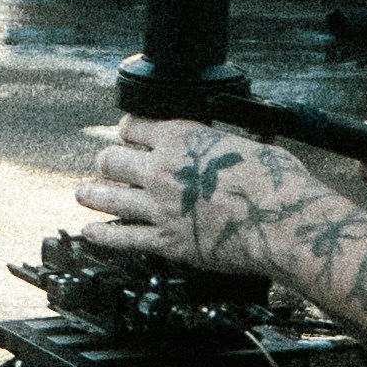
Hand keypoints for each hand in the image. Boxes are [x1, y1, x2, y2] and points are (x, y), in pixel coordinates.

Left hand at [70, 113, 366, 278]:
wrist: (284, 225)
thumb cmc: (280, 184)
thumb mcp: (258, 145)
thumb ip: (241, 140)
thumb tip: (254, 134)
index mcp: (182, 137)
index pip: (134, 125)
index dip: (128, 129)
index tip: (127, 134)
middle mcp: (161, 169)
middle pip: (111, 159)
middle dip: (107, 161)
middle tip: (106, 165)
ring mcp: (159, 207)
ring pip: (107, 197)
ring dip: (92, 194)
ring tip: (83, 194)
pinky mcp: (166, 241)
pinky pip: (122, 238)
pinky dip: (103, 235)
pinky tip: (91, 233)